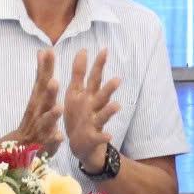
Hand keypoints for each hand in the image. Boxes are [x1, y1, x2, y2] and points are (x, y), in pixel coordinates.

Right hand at [7, 50, 63, 151]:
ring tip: (58, 108)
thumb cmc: (34, 117)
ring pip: (46, 121)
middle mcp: (38, 112)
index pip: (42, 81)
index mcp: (38, 99)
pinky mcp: (45, 143)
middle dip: (49, 91)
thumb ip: (42, 74)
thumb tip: (42, 50)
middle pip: (43, 100)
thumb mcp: (37, 94)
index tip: (49, 52)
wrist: (20, 147)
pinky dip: (54, 139)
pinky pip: (50, 142)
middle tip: (54, 81)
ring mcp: (41, 128)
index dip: (46, 68)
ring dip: (51, 115)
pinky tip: (59, 136)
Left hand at [59, 50, 123, 172]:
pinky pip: (99, 137)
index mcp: (88, 95)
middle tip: (117, 79)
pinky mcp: (93, 137)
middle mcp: (94, 107)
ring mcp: (95, 122)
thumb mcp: (76, 91)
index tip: (104, 50)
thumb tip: (83, 50)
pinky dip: (104, 137)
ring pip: (103, 115)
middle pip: (102, 95)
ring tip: (117, 105)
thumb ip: (79, 72)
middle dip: (109, 88)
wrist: (80, 143)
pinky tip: (110, 136)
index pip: (94, 78)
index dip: (98, 65)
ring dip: (110, 111)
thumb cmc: (79, 113)